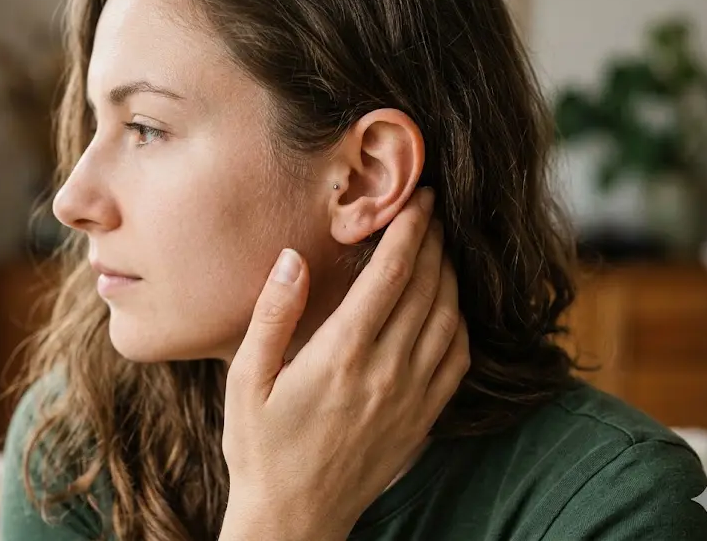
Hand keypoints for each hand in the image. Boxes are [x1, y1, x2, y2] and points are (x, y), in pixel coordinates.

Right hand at [220, 187, 469, 540]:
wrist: (294, 518)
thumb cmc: (261, 448)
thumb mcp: (246, 380)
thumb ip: (272, 316)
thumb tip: (292, 258)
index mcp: (342, 355)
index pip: (391, 275)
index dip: (410, 230)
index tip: (418, 198)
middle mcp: (386, 372)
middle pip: (427, 289)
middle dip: (434, 241)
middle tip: (433, 210)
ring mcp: (411, 398)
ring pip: (449, 320)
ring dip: (451, 277)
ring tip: (442, 249)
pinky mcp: (422, 420)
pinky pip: (458, 361)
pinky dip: (461, 324)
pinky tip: (450, 308)